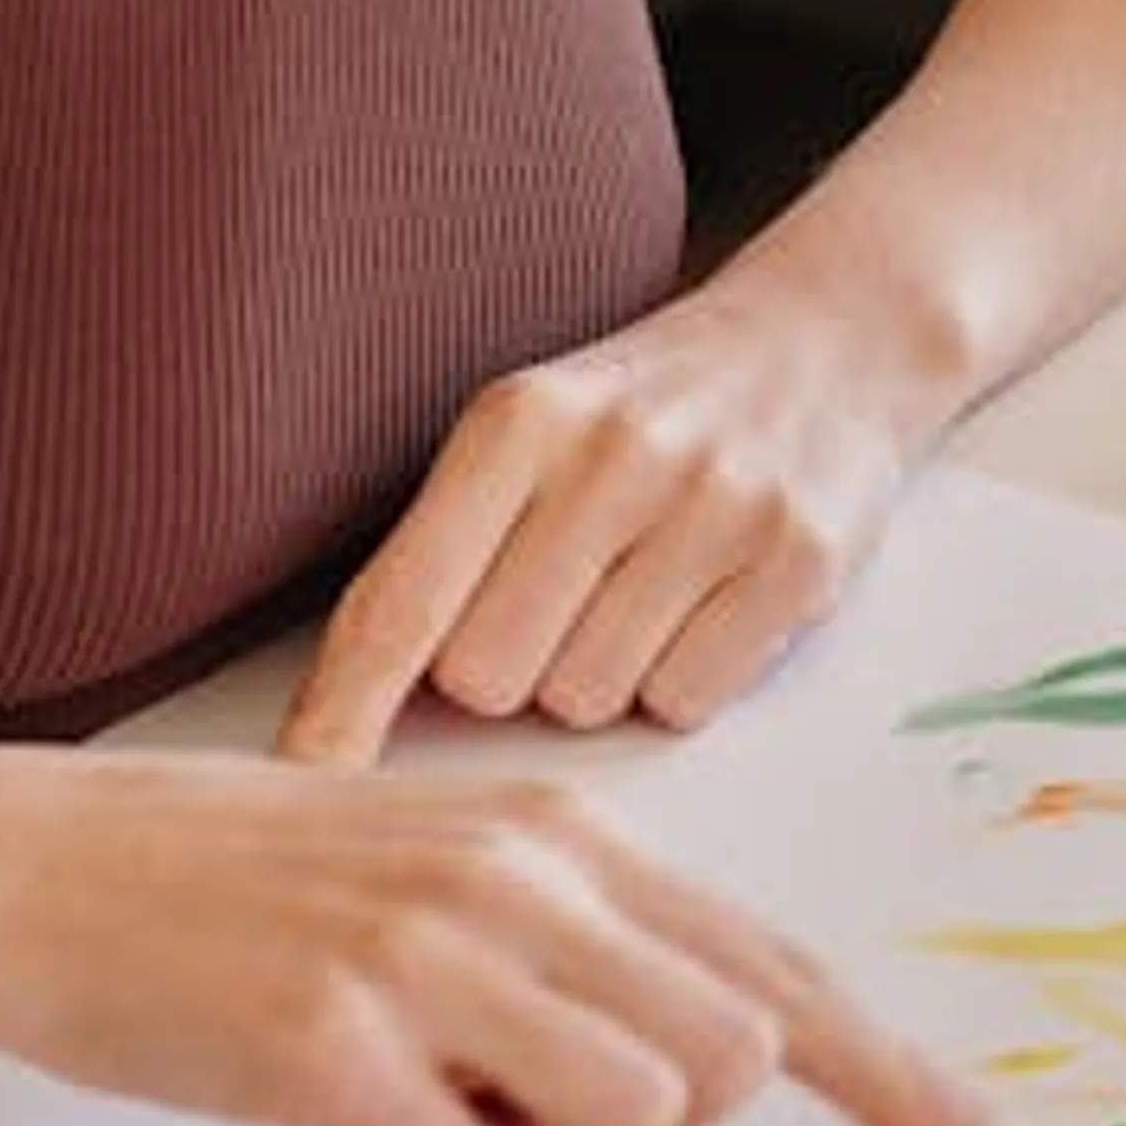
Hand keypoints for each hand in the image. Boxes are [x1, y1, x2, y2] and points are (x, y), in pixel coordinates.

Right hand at [0, 756, 1022, 1125]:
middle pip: (731, 1062)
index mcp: (569, 834)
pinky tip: (348, 1109)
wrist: (54, 874)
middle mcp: (523, 879)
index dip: (899, 1074)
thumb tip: (705, 1054)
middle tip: (522, 1093)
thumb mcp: (459, 866)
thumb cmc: (262, 887)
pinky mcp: (334, 1042)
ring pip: (628, 1119)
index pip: (784, 968)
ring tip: (431, 1088)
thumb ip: (592, 939)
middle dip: (657, 1120)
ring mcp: (429, 955)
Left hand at [279, 251, 946, 757]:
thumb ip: (441, 554)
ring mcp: (714, 506)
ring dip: (601, 675)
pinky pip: (685, 700)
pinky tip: (705, 604)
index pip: (398, 603)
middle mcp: (612, 456)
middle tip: (563, 599)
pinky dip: (683, 678)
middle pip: (488, 678)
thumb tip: (339, 717)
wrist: (830, 339)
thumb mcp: (529, 433)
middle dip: (509, 670)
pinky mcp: (798, 559)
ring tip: (642, 589)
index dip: (339, 710)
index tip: (296, 786)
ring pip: (587, 700)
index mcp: (517, 420)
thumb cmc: (647, 413)